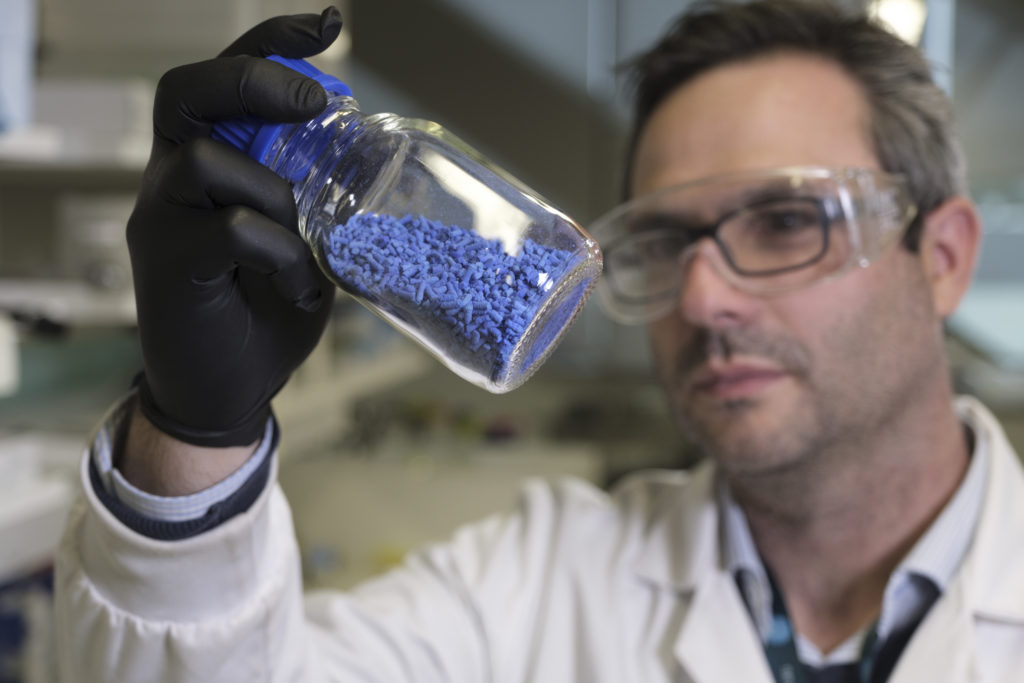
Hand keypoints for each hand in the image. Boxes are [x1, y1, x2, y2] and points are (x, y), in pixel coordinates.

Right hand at [128, 7, 341, 446]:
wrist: (228, 388)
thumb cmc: (265, 310)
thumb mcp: (304, 243)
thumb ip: (318, 201)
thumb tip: (375, 163)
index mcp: (209, 161)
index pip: (226, 79)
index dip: (272, 42)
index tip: (327, 26)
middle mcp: (173, 176)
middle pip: (188, 90)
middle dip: (254, 78)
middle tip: (316, 103)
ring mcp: (163, 217)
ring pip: (208, 158)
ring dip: (276, 195)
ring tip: (307, 246)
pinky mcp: (167, 262)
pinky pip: (230, 229)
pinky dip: (279, 254)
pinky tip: (297, 284)